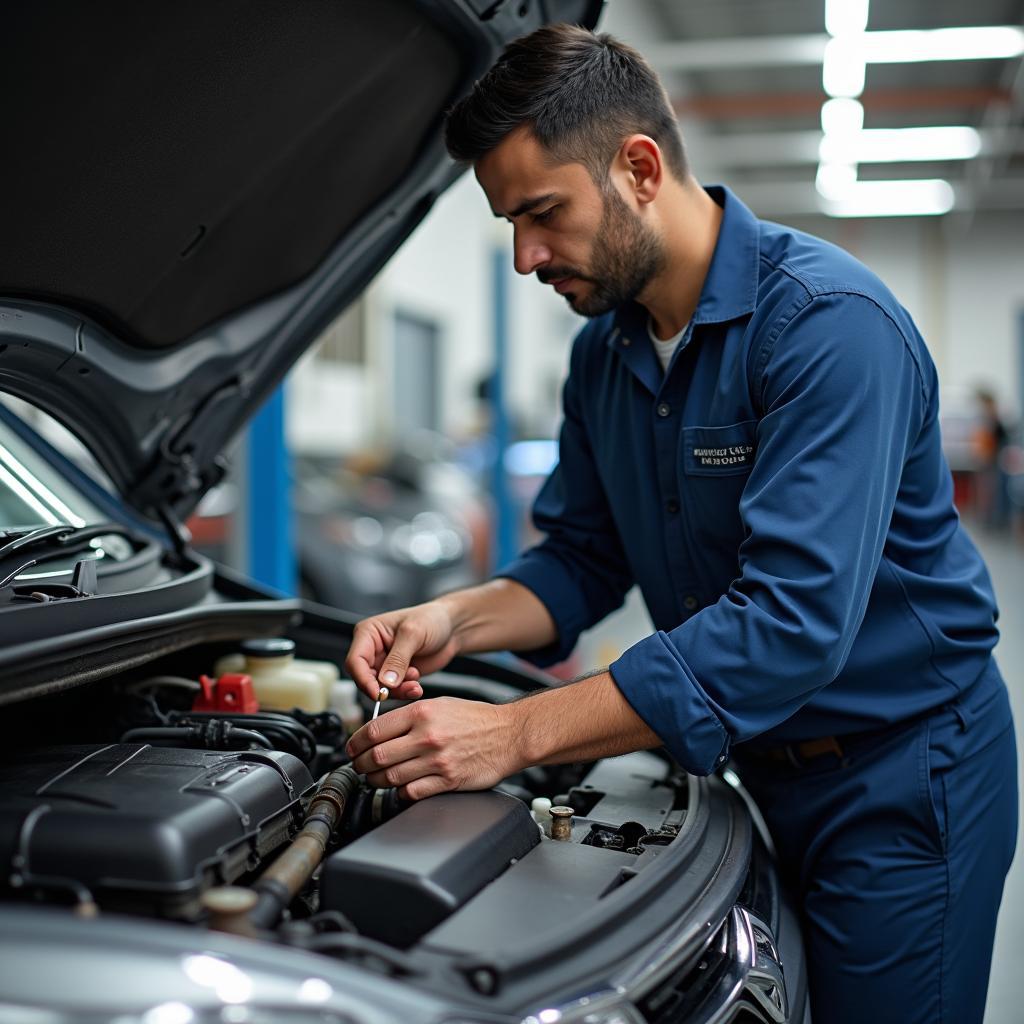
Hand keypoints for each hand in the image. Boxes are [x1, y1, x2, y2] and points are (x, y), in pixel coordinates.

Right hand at [344, 600, 461, 699]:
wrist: (452, 627)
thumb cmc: (432, 619)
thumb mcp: (414, 634)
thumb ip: (398, 659)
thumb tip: (385, 682)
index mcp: (369, 633)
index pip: (355, 661)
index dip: (363, 680)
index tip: (378, 694)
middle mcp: (373, 649)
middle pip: (365, 678)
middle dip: (384, 687)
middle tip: (404, 688)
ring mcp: (384, 663)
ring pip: (380, 688)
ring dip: (397, 691)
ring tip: (415, 684)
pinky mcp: (397, 674)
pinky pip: (393, 691)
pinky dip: (404, 691)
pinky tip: (417, 683)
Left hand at [346, 696, 523, 799]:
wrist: (510, 734)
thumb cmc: (477, 718)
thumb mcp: (440, 704)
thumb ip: (409, 716)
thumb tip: (380, 729)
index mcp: (422, 713)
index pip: (375, 729)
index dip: (356, 742)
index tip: (353, 747)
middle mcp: (427, 736)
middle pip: (377, 756)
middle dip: (360, 764)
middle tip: (358, 765)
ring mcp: (437, 760)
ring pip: (391, 777)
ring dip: (376, 781)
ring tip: (374, 779)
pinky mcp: (448, 781)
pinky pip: (412, 792)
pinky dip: (400, 793)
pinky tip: (399, 788)